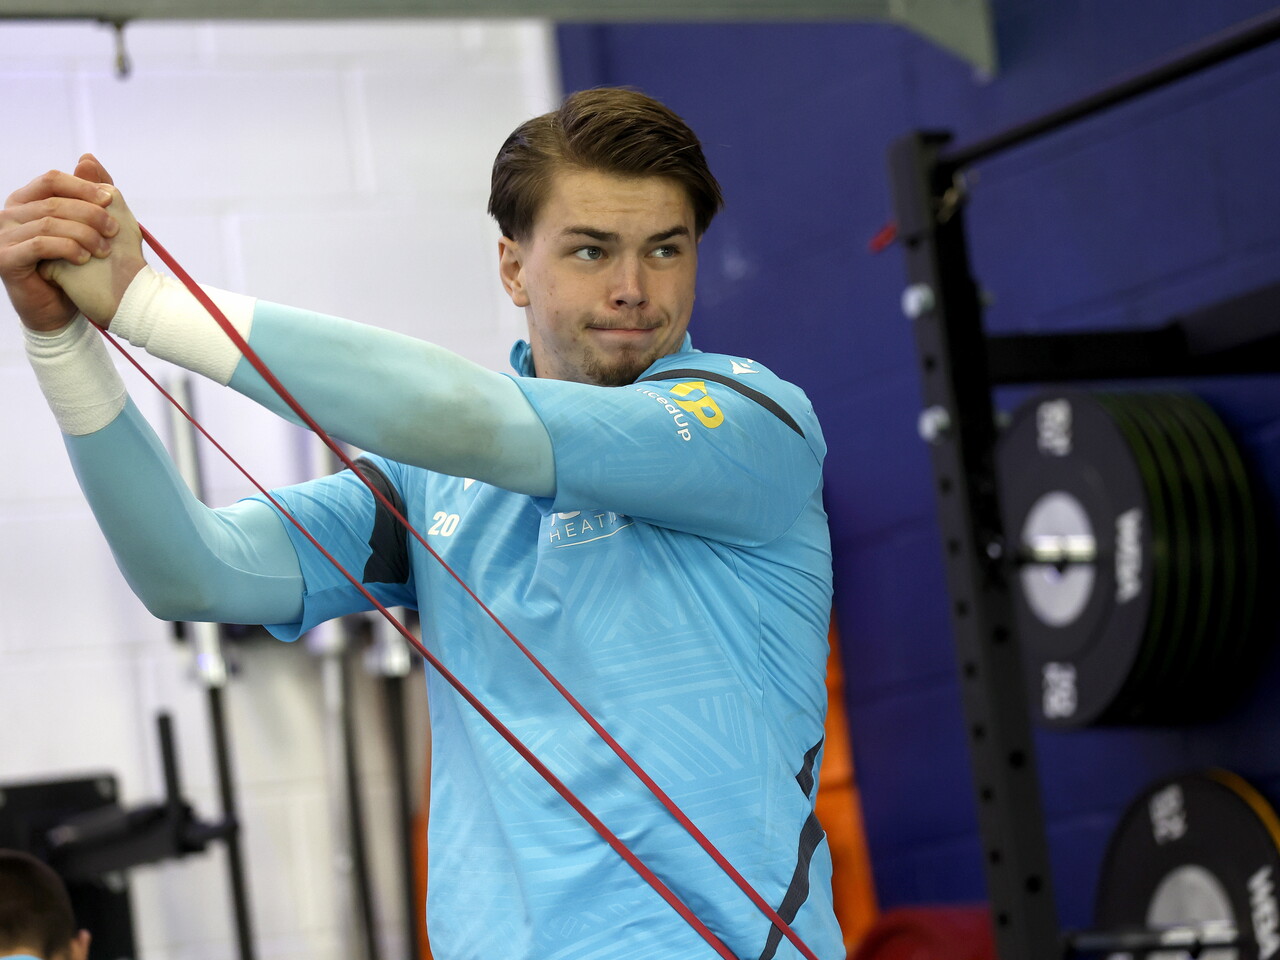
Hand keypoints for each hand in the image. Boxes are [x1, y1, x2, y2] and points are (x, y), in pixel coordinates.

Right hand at [0, 154, 142, 331]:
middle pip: (54, 201)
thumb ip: (86, 194)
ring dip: (84, 233)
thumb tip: (87, 158)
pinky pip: (40, 244)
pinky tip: (84, 258)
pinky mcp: (6, 258)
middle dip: (90, 213)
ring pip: (49, 222)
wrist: (58, 308)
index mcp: (25, 200)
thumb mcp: (85, 226)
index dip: (83, 187)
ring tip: (104, 248)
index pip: (52, 180)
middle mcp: (10, 214)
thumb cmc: (72, 266)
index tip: (112, 200)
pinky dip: (67, 248)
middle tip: (115, 229)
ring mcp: (3, 236)